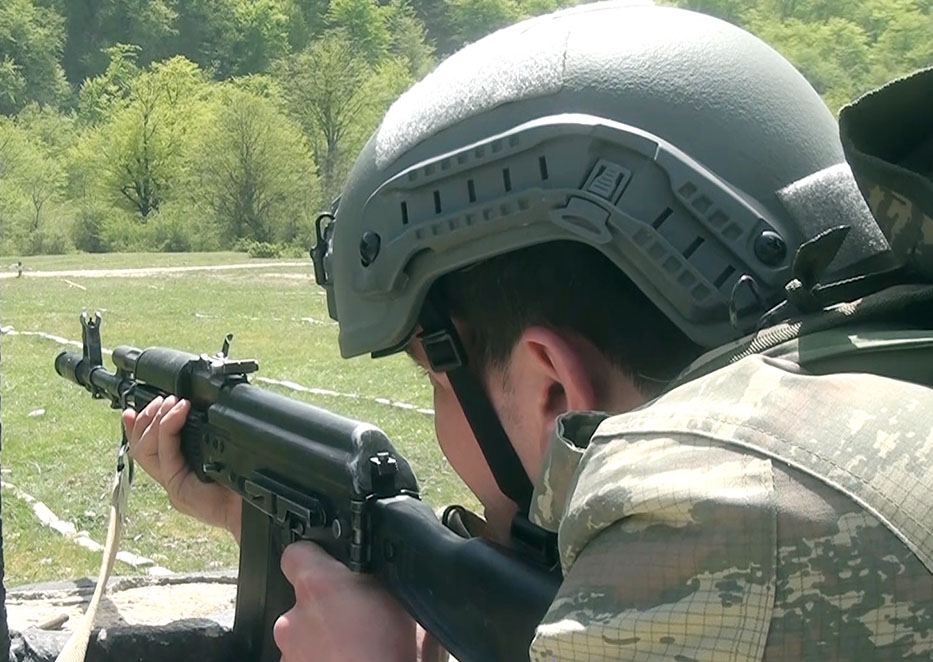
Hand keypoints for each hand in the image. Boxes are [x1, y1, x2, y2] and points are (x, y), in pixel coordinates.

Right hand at [123, 395, 241, 539]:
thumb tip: (198, 410)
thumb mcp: (223, 454)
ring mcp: (174, 485)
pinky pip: (166, 455)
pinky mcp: (179, 488)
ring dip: (156, 422)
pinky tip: (178, 413)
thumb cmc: (245, 483)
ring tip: (169, 403)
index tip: (131, 411)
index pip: (148, 450)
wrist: (256, 508)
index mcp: (181, 473)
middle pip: (141, 449)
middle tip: (160, 400)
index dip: (136, 430)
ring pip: (147, 451)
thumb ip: (208, 439)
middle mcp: (173, 480)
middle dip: (145, 420)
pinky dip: (168, 430)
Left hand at [274, 541, 417, 661]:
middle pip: (304, 599)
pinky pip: (304, 660)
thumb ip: (388, 585)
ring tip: (356, 651)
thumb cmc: (392, 659)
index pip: (297, 552)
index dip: (314, 556)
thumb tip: (400, 575)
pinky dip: (320, 661)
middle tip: (359, 619)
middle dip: (328, 606)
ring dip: (323, 638)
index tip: (331, 564)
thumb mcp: (407, 608)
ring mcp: (290, 651)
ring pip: (304, 634)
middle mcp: (296, 616)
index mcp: (322, 586)